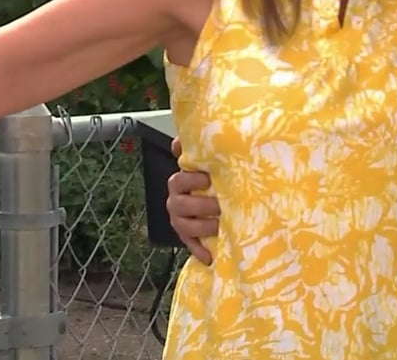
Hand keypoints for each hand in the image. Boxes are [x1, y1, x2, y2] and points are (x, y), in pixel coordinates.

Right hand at [167, 138, 219, 264]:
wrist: (213, 202)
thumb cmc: (210, 179)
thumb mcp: (205, 163)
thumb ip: (196, 149)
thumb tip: (181, 140)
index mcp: (179, 182)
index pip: (179, 179)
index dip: (191, 179)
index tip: (208, 179)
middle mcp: (176, 202)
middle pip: (181, 204)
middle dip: (201, 205)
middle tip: (220, 204)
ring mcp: (180, 221)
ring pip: (185, 226)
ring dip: (202, 226)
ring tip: (220, 225)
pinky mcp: (188, 238)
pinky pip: (191, 245)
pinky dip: (200, 251)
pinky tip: (210, 257)